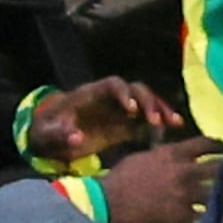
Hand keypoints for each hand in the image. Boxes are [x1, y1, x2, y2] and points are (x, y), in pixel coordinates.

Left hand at [26, 77, 185, 165]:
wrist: (49, 138)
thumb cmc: (46, 131)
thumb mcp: (46, 134)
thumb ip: (59, 134)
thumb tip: (77, 136)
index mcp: (91, 94)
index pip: (112, 84)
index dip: (123, 93)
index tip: (130, 109)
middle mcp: (109, 98)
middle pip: (134, 90)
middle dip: (147, 102)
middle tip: (156, 121)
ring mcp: (119, 110)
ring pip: (145, 102)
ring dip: (160, 109)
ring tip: (174, 123)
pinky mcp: (125, 124)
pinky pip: (146, 118)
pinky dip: (160, 120)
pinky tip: (175, 127)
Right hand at [99, 135, 222, 222]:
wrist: (109, 204)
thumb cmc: (120, 178)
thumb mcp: (142, 157)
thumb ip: (163, 155)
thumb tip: (175, 156)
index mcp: (174, 154)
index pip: (205, 143)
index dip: (218, 144)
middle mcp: (185, 172)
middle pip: (218, 166)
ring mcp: (186, 196)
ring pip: (215, 193)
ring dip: (219, 194)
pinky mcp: (183, 218)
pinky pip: (203, 218)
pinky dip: (205, 218)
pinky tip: (209, 219)